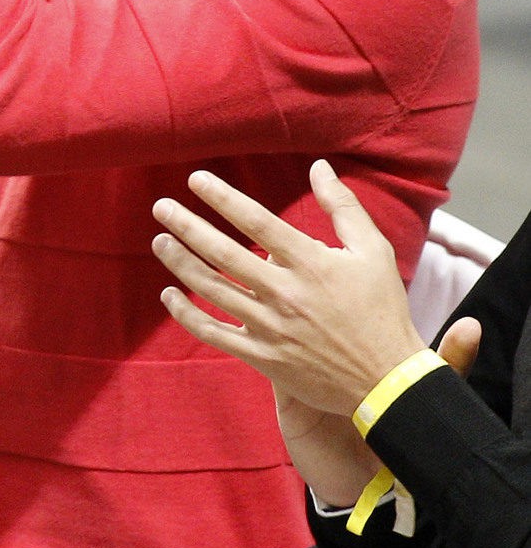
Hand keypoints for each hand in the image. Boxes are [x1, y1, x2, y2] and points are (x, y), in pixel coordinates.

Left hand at [153, 160, 427, 416]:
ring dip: (181, 263)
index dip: (222, 197)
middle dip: (187, 226)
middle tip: (160, 207)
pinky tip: (169, 296)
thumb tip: (320, 166)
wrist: (387, 381)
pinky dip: (186, 315)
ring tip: (160, 241)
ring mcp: (270, 327)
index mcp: (310, 262)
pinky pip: (214, 333)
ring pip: (212, 290)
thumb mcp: (373, 250)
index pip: (255, 221)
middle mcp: (284, 293)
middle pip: (223, 253)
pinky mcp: (262, 357)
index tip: (195, 180)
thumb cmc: (382, 309)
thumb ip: (342, 206)